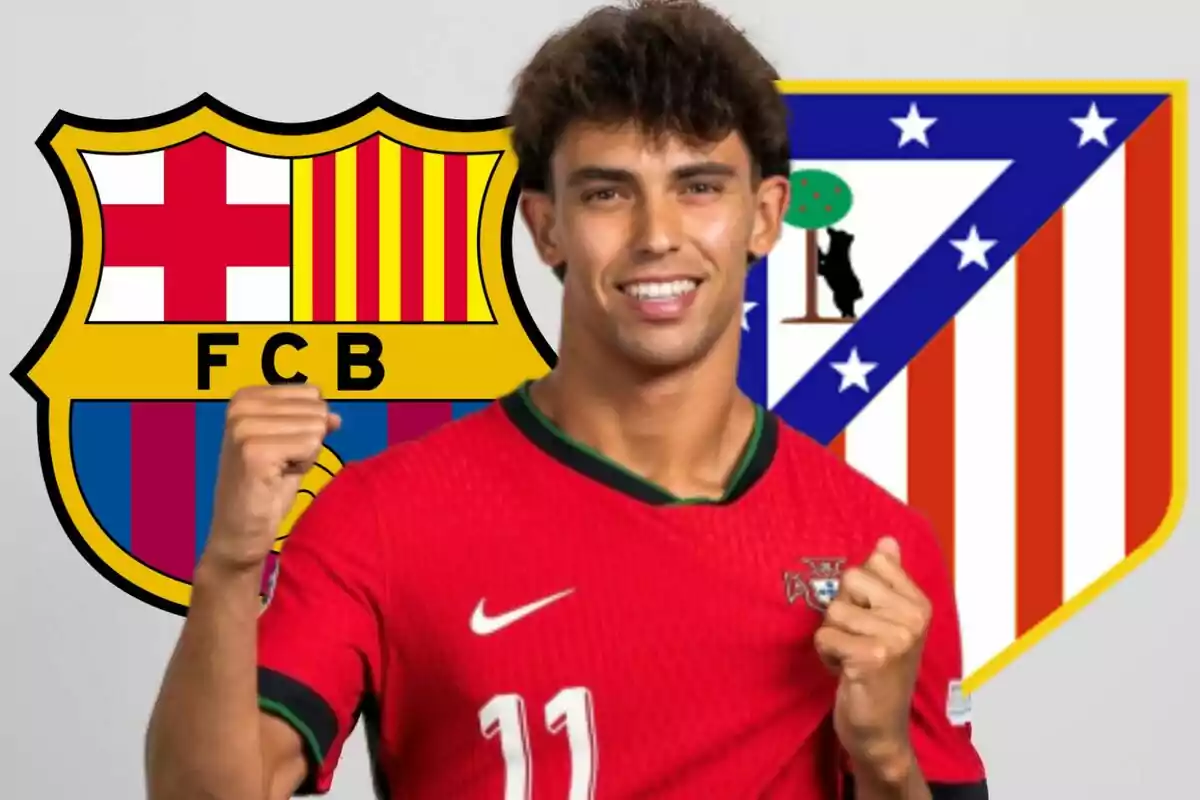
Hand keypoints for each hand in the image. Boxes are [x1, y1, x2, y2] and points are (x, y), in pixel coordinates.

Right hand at [202, 384, 340, 572]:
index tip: (281, 449)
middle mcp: (241, 406)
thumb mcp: (292, 448)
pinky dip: (303, 467)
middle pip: (316, 410)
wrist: (240, 531)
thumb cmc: (265, 489)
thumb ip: (311, 424)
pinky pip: (310, 447)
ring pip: (315, 428)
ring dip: (305, 455)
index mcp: (245, 397)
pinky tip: (277, 479)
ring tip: (277, 471)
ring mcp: (244, 428)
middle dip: (307, 441)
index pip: (312, 394)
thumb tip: (335, 416)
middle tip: (279, 464)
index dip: (306, 426)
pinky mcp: (253, 452)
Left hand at [814, 537, 930, 784]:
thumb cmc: (881, 672)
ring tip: (852, 658)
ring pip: (833, 611)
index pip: (871, 564)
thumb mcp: (890, 622)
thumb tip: (887, 540)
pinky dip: (826, 655)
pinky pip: (825, 636)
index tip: (870, 619)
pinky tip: (845, 671)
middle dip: (842, 612)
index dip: (858, 592)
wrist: (882, 730)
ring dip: (833, 636)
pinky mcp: (871, 658)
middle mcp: (912, 619)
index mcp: (919, 605)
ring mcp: (894, 639)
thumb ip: (888, 579)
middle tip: (858, 641)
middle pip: (848, 583)